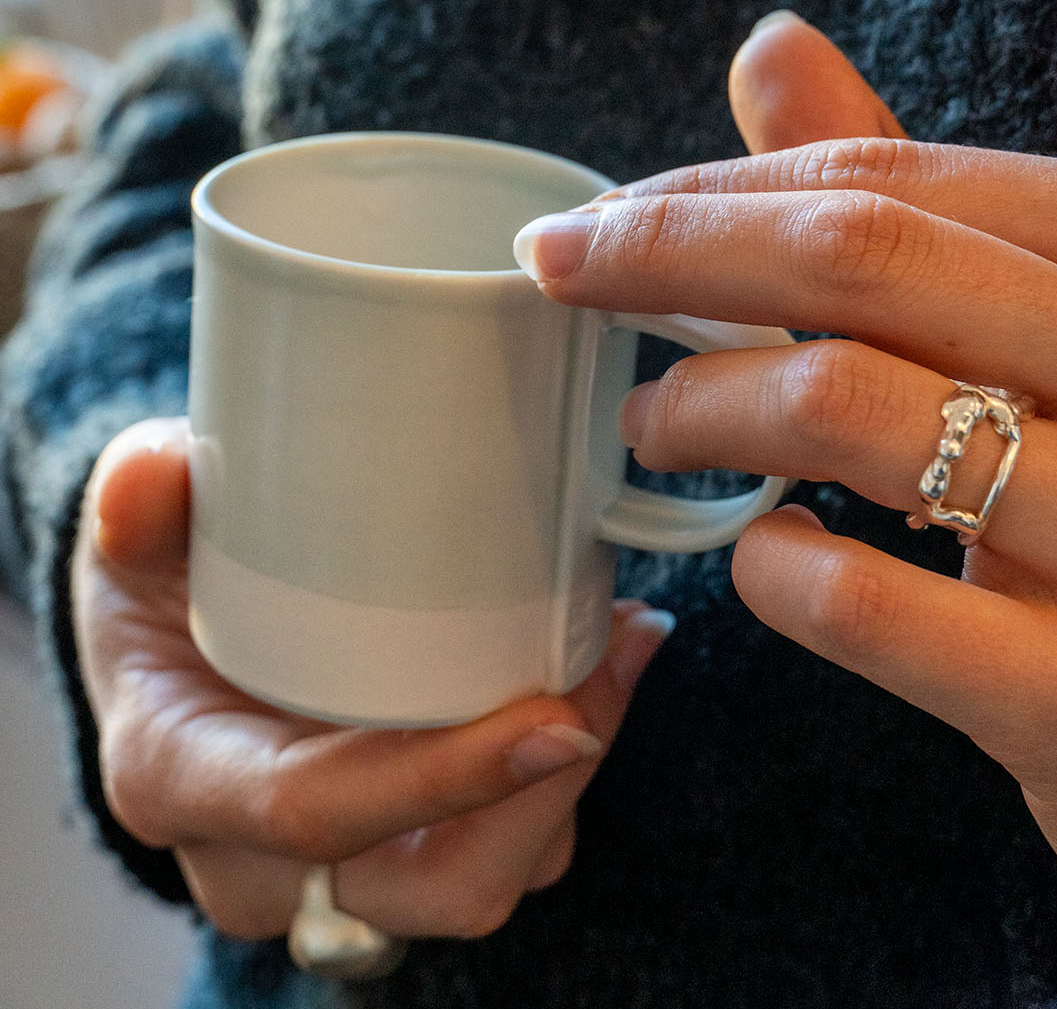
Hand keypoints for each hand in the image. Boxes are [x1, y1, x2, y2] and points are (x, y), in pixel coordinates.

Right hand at [73, 419, 670, 938]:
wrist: (170, 633)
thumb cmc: (156, 586)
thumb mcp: (133, 531)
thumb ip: (140, 495)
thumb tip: (157, 476)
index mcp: (185, 777)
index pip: (321, 811)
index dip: (443, 780)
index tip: (554, 721)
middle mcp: (263, 853)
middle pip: (438, 878)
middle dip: (548, 789)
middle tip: (617, 654)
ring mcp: (342, 860)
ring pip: (489, 870)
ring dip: (575, 774)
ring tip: (624, 640)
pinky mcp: (403, 835)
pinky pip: (503, 838)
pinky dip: (562, 766)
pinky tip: (597, 661)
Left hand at [514, 10, 1056, 877]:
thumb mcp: (1019, 317)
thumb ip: (907, 194)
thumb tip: (774, 45)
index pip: (889, 181)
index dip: (713, 191)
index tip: (596, 220)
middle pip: (858, 258)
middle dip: (669, 255)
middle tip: (561, 277)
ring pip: (846, 406)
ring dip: (701, 405)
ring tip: (648, 422)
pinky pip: (868, 605)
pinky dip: (772, 566)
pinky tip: (760, 554)